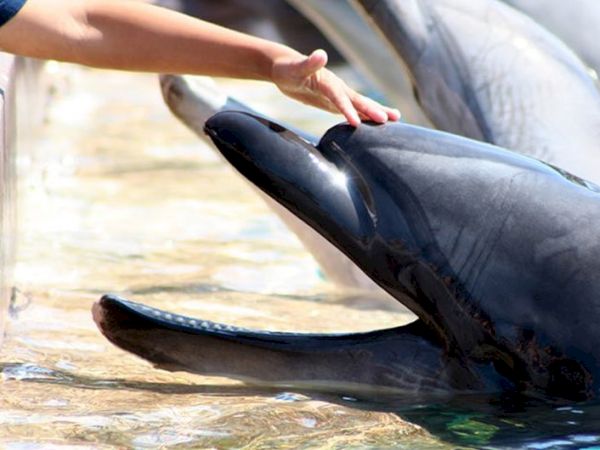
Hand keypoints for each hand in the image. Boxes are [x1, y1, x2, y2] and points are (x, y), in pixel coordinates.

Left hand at [271, 49, 399, 126]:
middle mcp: (337, 87)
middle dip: (373, 110)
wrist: (287, 69)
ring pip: (360, 104)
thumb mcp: (295, 68)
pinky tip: (374, 123)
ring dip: (376, 111)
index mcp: (328, 81)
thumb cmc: (288, 69)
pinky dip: (364, 116)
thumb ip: (308, 63)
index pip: (340, 97)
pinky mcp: (334, 102)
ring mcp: (338, 95)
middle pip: (358, 100)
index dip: (348, 109)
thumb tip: (321, 54)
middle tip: (392, 120)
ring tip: (397, 118)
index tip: (357, 123)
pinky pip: (353, 111)